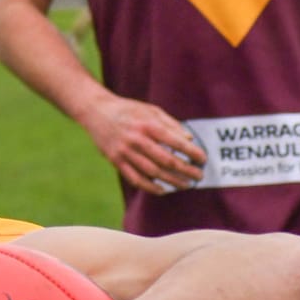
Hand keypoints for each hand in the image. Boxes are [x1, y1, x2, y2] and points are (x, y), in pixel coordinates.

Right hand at [81, 94, 202, 195]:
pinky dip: (150, 187)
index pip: (176, 142)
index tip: (203, 159)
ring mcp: (125, 152)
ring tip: (186, 185)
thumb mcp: (151, 110)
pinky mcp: (116, 161)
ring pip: (153, 172)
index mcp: (148, 125)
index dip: (192, 152)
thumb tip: (189, 139)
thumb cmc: (128, 110)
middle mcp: (137, 140)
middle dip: (186, 170)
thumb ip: (171, 124)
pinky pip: (135, 179)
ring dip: (172, 181)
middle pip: (167, 161)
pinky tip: (163, 190)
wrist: (95, 111)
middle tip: (199, 176)